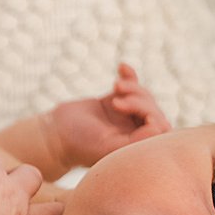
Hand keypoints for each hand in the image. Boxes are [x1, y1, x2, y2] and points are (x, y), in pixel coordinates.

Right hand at [46, 64, 170, 169]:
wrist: (54, 135)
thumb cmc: (79, 144)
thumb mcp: (107, 146)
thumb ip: (134, 141)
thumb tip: (160, 127)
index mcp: (136, 147)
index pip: (160, 129)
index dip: (152, 116)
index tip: (132, 113)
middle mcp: (133, 132)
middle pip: (153, 109)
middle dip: (139, 101)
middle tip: (115, 102)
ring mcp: (124, 117)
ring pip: (143, 96)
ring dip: (133, 87)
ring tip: (115, 87)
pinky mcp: (113, 102)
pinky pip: (130, 85)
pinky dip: (130, 75)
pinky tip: (121, 67)